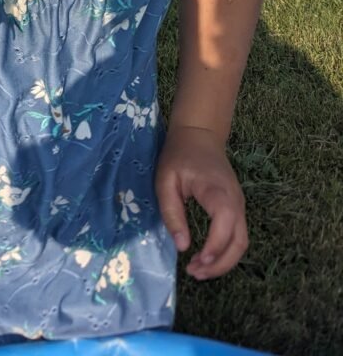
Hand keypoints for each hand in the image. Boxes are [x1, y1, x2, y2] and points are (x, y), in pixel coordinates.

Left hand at [156, 125, 247, 279]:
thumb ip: (172, 213)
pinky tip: (207, 257)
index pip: (225, 223)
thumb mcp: (165, 181)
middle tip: (194, 272)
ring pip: (242, 242)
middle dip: (219, 263)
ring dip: (223, 261)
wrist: (199, 135)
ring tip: (198, 270)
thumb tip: (182, 246)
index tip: (196, 261)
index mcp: (217, 190)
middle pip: (240, 241)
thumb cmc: (178, 156)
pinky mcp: (236, 208)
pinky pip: (237, 235)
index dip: (215, 247)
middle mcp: (235, 200)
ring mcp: (239, 204)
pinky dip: (225, 251)